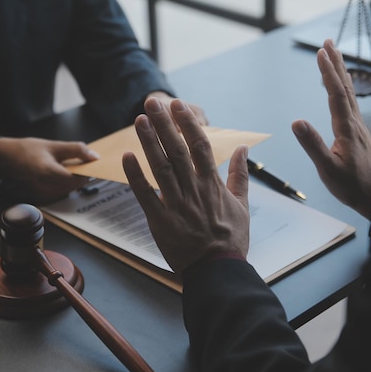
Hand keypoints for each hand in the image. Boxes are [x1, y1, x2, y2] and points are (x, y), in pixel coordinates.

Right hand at [0, 137, 98, 203]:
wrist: (5, 157)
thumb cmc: (26, 150)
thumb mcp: (53, 145)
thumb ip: (76, 150)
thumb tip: (94, 157)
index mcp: (48, 172)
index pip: (76, 179)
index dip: (86, 172)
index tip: (90, 164)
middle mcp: (45, 186)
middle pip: (74, 186)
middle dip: (80, 176)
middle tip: (81, 163)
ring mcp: (42, 193)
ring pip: (68, 190)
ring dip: (73, 180)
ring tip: (68, 166)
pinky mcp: (41, 195)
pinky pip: (60, 191)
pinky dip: (64, 183)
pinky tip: (60, 172)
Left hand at [123, 97, 248, 274]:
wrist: (217, 269)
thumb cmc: (230, 238)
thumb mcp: (242, 205)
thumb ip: (240, 175)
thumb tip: (243, 148)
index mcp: (213, 184)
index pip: (199, 146)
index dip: (188, 123)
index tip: (178, 106)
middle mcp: (194, 190)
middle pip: (177, 150)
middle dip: (164, 124)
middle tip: (153, 102)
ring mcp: (176, 204)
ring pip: (160, 167)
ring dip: (149, 142)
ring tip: (139, 120)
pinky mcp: (160, 221)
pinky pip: (145, 195)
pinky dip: (135, 175)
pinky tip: (127, 156)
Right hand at [291, 39, 370, 219]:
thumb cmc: (352, 186)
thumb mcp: (327, 169)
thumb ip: (312, 145)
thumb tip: (296, 122)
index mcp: (347, 129)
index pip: (336, 94)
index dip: (328, 73)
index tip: (321, 53)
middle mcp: (355, 123)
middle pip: (345, 87)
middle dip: (335, 63)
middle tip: (328, 42)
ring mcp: (358, 127)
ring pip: (350, 93)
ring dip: (341, 72)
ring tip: (334, 55)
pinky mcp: (358, 132)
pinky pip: (351, 102)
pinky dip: (345, 87)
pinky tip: (343, 86)